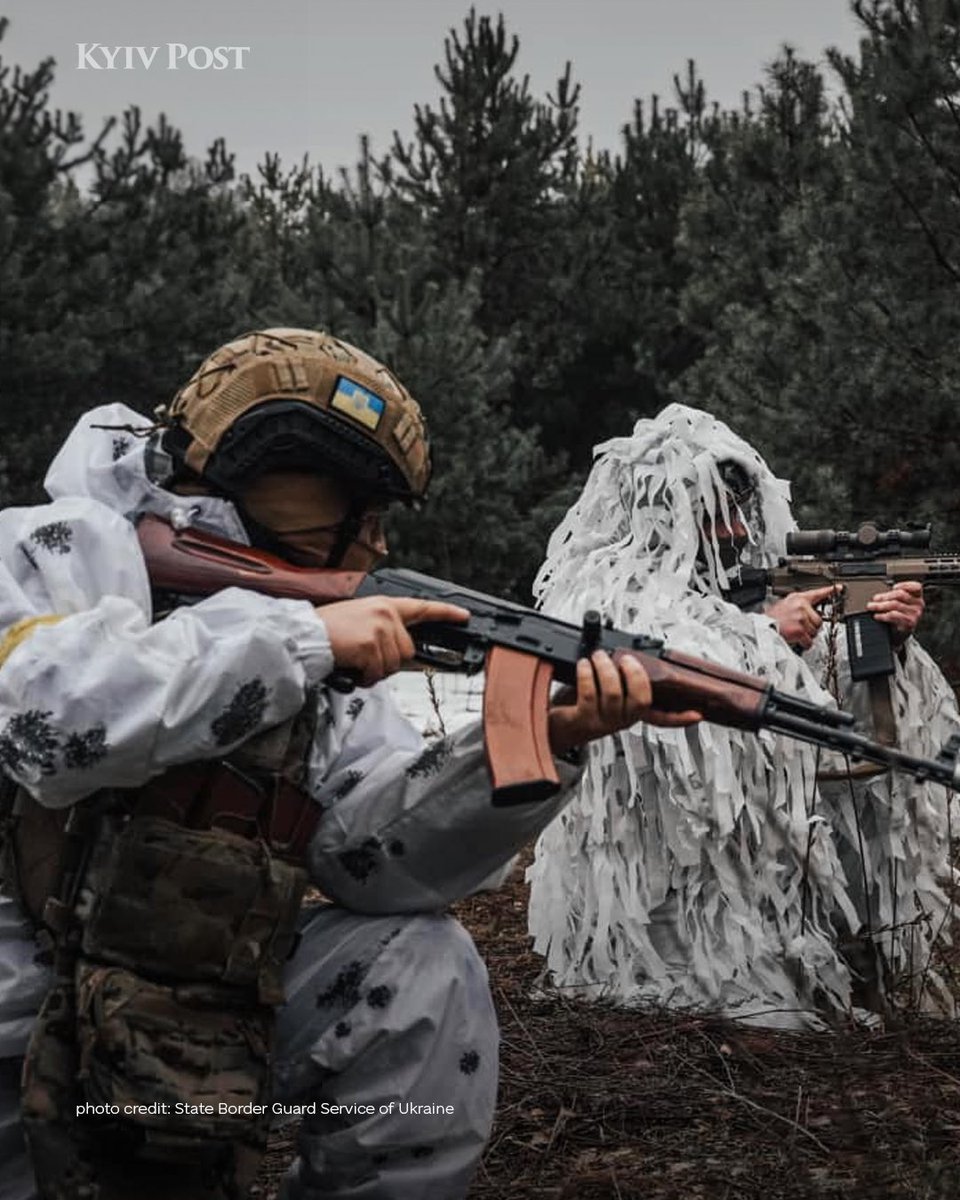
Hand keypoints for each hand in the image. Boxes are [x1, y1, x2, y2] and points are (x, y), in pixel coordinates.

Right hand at [318, 597, 468, 685]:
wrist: (304, 636)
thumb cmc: (326, 630)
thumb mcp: (359, 618)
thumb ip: (383, 628)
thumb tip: (400, 651)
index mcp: (383, 605)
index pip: (421, 607)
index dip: (445, 612)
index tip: (463, 615)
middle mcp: (385, 614)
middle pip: (407, 651)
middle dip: (388, 662)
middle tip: (364, 658)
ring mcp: (379, 629)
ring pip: (393, 665)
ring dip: (374, 672)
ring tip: (354, 661)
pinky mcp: (371, 645)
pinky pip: (378, 674)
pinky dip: (364, 677)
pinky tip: (351, 667)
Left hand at [547, 651, 701, 756]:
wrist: (552, 724)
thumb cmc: (577, 703)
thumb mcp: (603, 691)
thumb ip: (620, 678)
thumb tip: (626, 654)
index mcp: (629, 714)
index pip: (660, 718)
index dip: (679, 717)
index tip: (696, 713)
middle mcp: (619, 721)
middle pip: (641, 700)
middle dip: (635, 674)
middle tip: (626, 659)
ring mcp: (602, 722)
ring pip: (614, 694)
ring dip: (606, 669)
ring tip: (598, 657)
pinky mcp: (583, 720)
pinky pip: (589, 694)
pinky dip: (587, 674)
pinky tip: (584, 666)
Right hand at [765, 585, 839, 649]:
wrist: (761, 628)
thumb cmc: (771, 619)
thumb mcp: (783, 605)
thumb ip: (798, 606)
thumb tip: (810, 613)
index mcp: (797, 598)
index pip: (816, 593)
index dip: (829, 591)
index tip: (839, 588)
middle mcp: (801, 606)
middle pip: (818, 620)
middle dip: (810, 626)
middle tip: (798, 627)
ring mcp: (801, 617)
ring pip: (815, 631)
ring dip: (806, 635)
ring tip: (794, 632)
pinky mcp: (800, 630)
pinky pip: (809, 641)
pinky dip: (804, 643)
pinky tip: (795, 639)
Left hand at [867, 580, 923, 642]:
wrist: (901, 634)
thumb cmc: (899, 616)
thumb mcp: (899, 604)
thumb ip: (892, 597)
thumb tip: (878, 597)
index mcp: (917, 596)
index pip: (916, 587)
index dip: (904, 585)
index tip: (893, 587)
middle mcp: (918, 604)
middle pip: (900, 595)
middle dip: (885, 596)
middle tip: (874, 599)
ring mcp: (915, 614)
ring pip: (895, 605)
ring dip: (880, 605)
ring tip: (872, 607)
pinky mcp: (909, 623)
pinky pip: (894, 615)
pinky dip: (883, 615)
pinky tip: (877, 615)